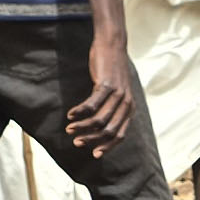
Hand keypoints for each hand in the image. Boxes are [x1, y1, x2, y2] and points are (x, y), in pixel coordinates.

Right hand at [72, 31, 140, 154]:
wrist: (112, 45)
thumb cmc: (111, 69)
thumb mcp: (116, 91)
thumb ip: (112, 108)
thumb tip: (99, 127)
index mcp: (129, 108)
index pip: (120, 135)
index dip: (107, 147)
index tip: (94, 154)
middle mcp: (126, 103)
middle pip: (108, 131)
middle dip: (91, 139)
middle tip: (76, 142)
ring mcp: (117, 94)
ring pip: (98, 120)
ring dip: (82, 127)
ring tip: (70, 129)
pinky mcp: (106, 85)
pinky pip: (91, 105)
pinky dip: (80, 112)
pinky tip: (70, 114)